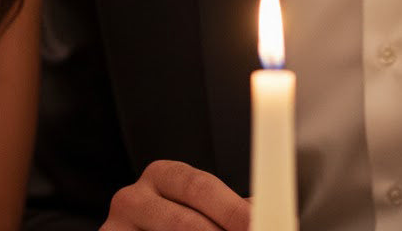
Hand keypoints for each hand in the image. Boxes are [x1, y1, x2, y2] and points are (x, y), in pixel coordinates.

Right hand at [102, 161, 249, 230]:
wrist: (143, 230)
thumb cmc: (180, 223)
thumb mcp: (200, 207)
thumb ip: (231, 211)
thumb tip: (270, 217)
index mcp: (161, 176)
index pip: (199, 186)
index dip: (232, 209)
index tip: (258, 224)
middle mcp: (131, 200)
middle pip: (183, 223)